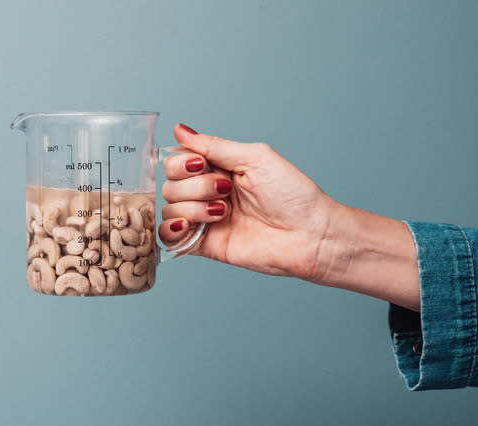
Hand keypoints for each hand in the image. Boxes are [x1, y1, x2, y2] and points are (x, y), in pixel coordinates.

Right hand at [160, 124, 337, 279]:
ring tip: (223, 213)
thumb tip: (179, 130)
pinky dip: (172, 229)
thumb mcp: (255, 158)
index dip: (182, 162)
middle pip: (169, 183)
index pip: (176, 160)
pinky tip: (190, 225)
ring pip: (169, 207)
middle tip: (226, 191)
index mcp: (218, 168)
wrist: (309, 235)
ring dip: (193, 207)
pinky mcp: (203, 244)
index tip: (204, 165)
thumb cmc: (293, 195)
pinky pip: (168, 236)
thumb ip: (214, 146)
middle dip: (195, 185)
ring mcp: (203, 218)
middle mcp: (206, 192)